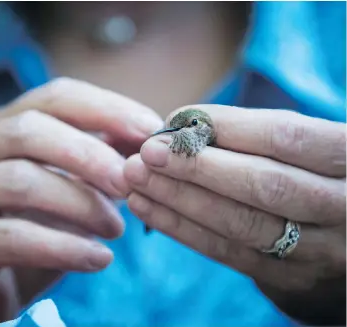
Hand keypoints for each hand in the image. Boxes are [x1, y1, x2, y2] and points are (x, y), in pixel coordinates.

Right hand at [0, 77, 161, 324]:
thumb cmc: (42, 218)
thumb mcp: (75, 181)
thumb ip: (105, 156)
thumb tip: (149, 137)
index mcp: (14, 127)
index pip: (59, 97)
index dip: (107, 109)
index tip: (151, 128)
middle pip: (30, 130)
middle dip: (89, 154)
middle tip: (129, 182)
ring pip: (19, 180)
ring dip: (80, 203)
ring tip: (116, 229)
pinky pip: (11, 238)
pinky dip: (62, 247)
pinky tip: (99, 259)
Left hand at [124, 105, 345, 324]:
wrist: (345, 239)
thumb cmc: (314, 177)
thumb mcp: (306, 150)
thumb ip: (259, 138)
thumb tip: (186, 124)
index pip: (285, 136)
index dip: (228, 126)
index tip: (178, 118)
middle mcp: (343, 206)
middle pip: (262, 184)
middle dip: (196, 166)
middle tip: (147, 153)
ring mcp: (320, 250)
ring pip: (241, 223)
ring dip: (180, 199)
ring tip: (136, 178)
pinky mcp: (289, 280)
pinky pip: (229, 253)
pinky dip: (182, 229)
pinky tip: (148, 208)